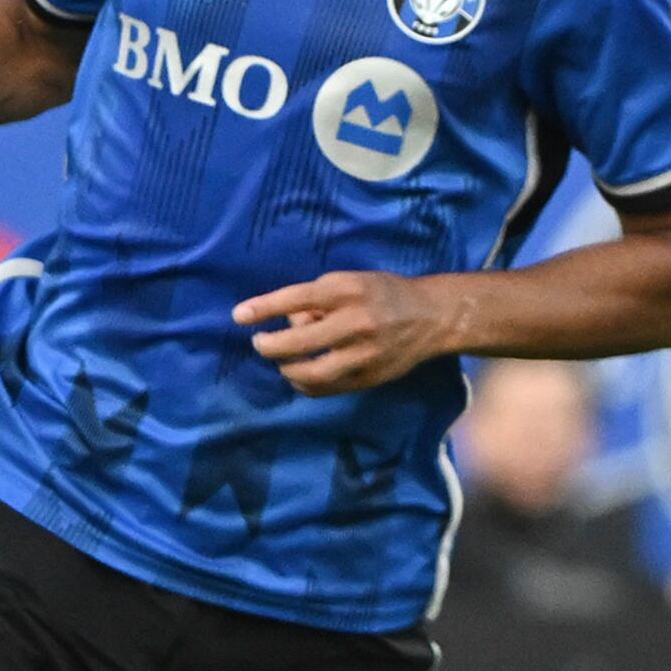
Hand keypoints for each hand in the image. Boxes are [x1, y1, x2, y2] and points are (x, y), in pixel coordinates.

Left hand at [237, 272, 455, 395]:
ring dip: (287, 369)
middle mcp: (355, 323)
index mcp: (348, 292)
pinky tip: (300, 375)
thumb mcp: (351, 282)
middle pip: (299, 342)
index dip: (264, 309)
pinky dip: (305, 384)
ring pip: (311, 373)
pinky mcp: (369, 377)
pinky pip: (327, 388)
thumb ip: (318, 299)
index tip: (239, 316)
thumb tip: (287, 321)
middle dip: (270, 346)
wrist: (431, 317)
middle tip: (261, 344)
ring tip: (282, 361)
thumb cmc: (383, 293)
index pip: (296, 299)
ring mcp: (363, 354)